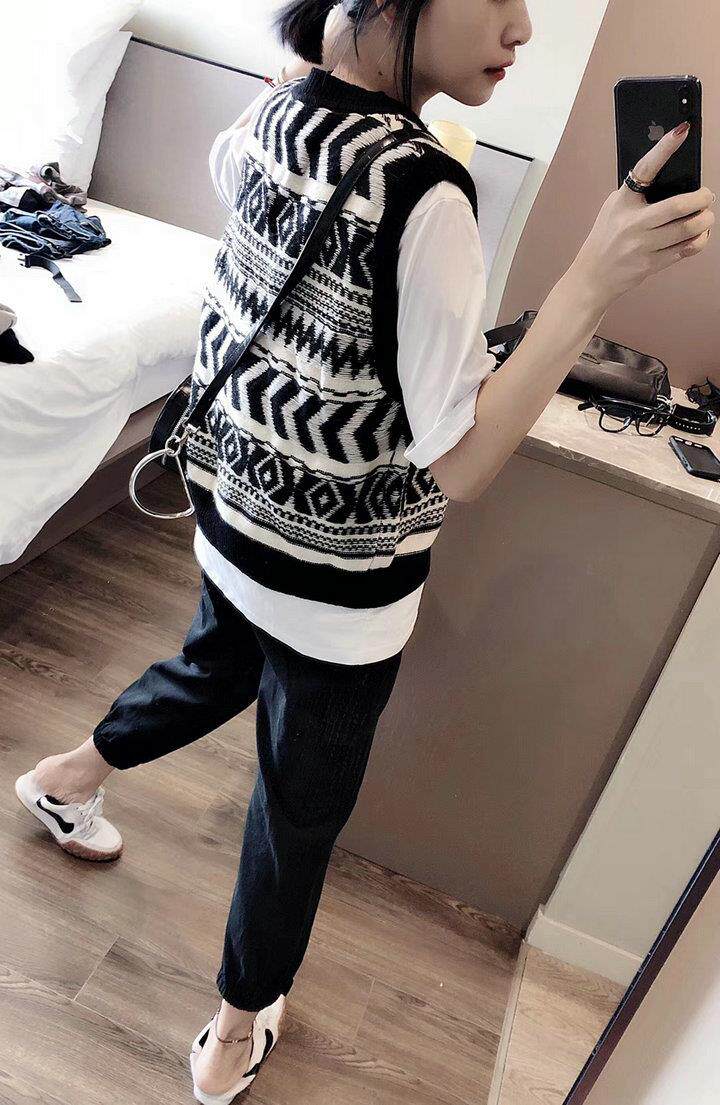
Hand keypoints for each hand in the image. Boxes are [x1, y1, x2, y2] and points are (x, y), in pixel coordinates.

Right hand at [572, 123, 714, 307]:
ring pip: (688, 229)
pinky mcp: (650, 264)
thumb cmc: (605, 239)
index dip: (664, 148)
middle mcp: (631, 223)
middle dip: (702, 199)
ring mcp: (641, 245)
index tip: (682, 130)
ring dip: (704, 220)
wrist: (593, 276)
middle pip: (678, 206)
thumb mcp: (613, 209)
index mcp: (622, 202)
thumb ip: (637, 194)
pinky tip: (699, 235)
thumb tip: (673, 180)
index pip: (645, 169)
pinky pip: (686, 250)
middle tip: (707, 196)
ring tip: (706, 217)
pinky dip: (699, 240)